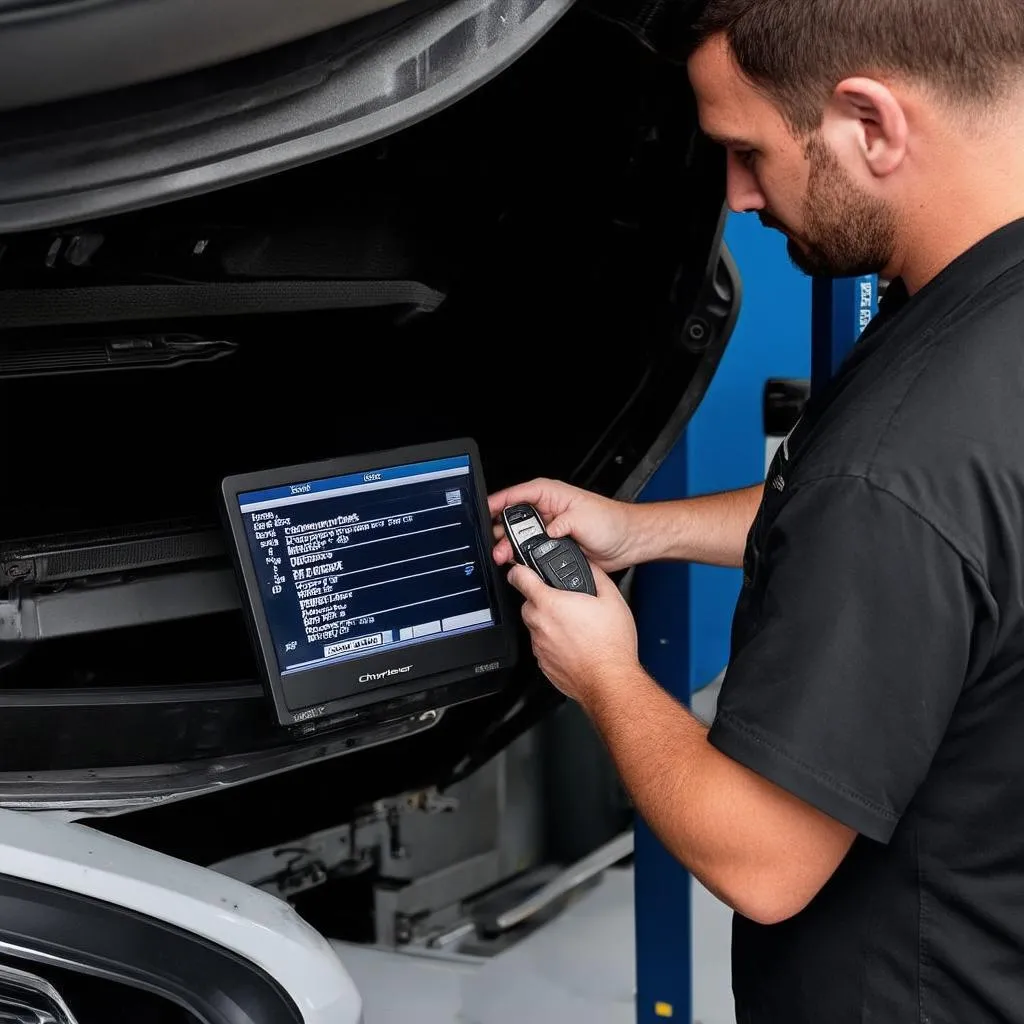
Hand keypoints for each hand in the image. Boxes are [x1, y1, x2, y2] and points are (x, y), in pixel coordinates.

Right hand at [487, 478, 634, 572]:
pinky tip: (517, 563)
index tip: (484, 512)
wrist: (626, 542)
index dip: (498, 502)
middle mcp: (546, 510)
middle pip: (513, 518)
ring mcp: (548, 529)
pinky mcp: (551, 546)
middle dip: (500, 531)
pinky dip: (521, 557)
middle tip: (495, 545)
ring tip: (503, 557)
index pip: (517, 494)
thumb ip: (562, 523)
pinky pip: (530, 551)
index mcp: (550, 494)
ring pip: (519, 537)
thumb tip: (546, 532)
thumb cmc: (611, 522)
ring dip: (509, 547)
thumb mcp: (584, 517)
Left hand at [505, 561, 639, 704]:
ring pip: (535, 626)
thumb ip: (596, 575)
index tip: (520, 570)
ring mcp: (539, 646)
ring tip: (573, 627)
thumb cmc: (610, 644)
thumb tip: (588, 566)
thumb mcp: (612, 599)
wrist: (610, 680)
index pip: (520, 579)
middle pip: (528, 604)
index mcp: (551, 604)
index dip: (519, 571)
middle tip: (565, 604)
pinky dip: (552, 642)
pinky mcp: (543, 664)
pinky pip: (541, 646)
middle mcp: (540, 624)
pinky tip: (572, 644)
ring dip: (548, 623)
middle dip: (543, 600)